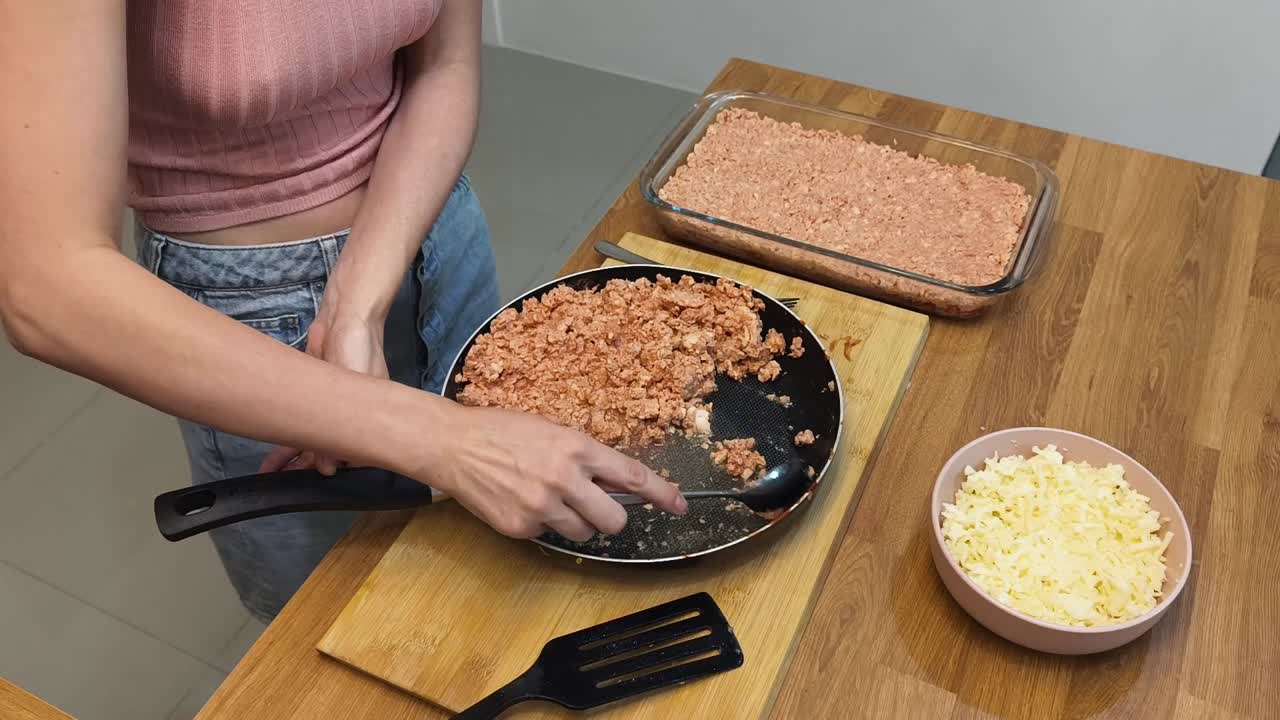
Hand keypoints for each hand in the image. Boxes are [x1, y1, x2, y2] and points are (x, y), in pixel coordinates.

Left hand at [259, 304, 387, 474]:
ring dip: (289, 449)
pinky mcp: (314, 387)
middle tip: (275, 475)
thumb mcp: (355, 387)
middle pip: (322, 445)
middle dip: (300, 463)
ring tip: (268, 467)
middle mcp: (347, 414)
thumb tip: (329, 468)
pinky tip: (271, 436)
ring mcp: (330, 402)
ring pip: (308, 433)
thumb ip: (341, 427)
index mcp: (364, 419)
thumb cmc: (361, 348)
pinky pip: (298, 414)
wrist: (347, 313)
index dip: (323, 466)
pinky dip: (286, 426)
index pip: (343, 453)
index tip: (304, 478)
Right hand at [420, 406, 687, 540]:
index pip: (633, 477)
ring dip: (576, 523)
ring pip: (584, 534)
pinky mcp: (521, 527)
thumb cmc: (505, 431)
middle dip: (611, 517)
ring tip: (550, 500)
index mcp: (577, 447)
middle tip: (597, 508)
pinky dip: (543, 525)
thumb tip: (619, 483)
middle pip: (614, 520)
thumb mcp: (554, 431)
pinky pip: (549, 536)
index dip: (662, 494)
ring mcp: (542, 506)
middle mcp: (564, 478)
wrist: (454, 445)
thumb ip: (587, 457)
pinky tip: (523, 503)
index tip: (680, 506)